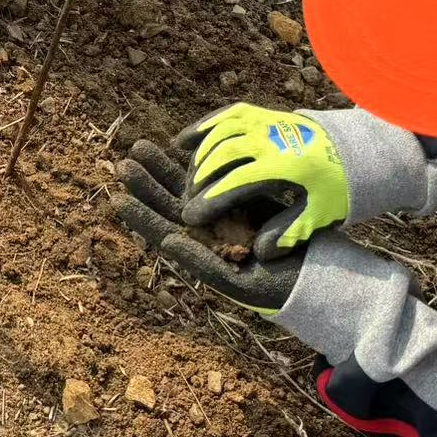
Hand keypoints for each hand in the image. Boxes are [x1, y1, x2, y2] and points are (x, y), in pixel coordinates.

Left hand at [114, 140, 303, 316]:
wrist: (318, 275)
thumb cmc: (277, 287)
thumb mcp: (238, 283)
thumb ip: (202, 264)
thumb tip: (168, 244)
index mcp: (200, 254)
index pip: (165, 232)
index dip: (141, 216)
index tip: (118, 199)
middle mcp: (206, 234)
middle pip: (169, 205)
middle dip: (147, 184)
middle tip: (122, 164)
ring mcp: (222, 215)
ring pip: (185, 189)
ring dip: (163, 170)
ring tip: (140, 148)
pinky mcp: (241, 199)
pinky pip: (212, 179)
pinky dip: (195, 164)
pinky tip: (179, 148)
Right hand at [176, 103, 347, 259]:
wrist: (350, 149)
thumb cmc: (332, 187)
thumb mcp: (318, 214)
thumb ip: (289, 233)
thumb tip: (260, 253)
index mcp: (284, 166)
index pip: (235, 183)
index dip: (209, 202)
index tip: (191, 219)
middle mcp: (270, 139)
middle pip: (221, 156)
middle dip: (198, 180)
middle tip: (186, 202)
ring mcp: (264, 122)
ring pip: (219, 132)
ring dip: (197, 155)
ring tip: (186, 179)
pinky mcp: (260, 113)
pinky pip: (225, 115)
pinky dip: (202, 127)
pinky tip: (184, 142)